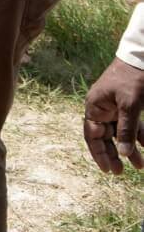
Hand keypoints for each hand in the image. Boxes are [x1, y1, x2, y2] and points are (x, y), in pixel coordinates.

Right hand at [83, 57, 143, 173]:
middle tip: (121, 172)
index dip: (99, 153)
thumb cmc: (132, 79)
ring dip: (129, 149)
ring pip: (119, 133)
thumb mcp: (130, 105)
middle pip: (105, 137)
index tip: (108, 170)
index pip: (92, 135)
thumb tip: (124, 154)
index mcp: (95, 107)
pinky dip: (138, 137)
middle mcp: (102, 109)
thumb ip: (127, 130)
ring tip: (140, 166)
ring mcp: (114, 108)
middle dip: (114, 155)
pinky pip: (131, 126)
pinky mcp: (127, 106)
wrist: (142, 58)